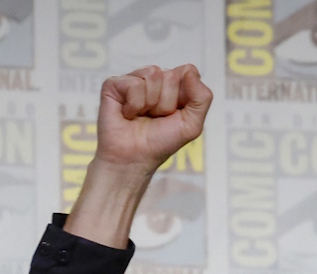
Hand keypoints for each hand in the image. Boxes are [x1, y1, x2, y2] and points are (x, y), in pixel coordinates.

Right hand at [94, 64, 211, 174]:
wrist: (133, 159)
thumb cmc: (160, 143)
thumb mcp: (192, 125)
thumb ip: (202, 98)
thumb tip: (190, 70)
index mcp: (174, 85)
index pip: (188, 72)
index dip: (183, 97)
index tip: (173, 115)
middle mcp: (154, 79)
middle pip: (171, 75)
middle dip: (166, 103)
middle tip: (154, 118)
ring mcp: (134, 79)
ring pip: (153, 75)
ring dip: (150, 103)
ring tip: (141, 116)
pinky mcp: (114, 83)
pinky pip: (134, 84)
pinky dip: (134, 105)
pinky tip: (128, 114)